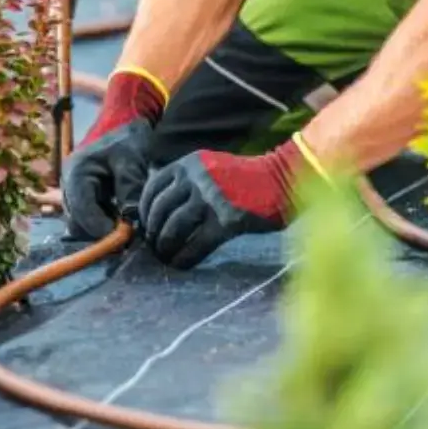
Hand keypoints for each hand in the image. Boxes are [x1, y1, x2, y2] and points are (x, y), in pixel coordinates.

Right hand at [62, 69, 166, 239]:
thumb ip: (129, 189)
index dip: (100, 229)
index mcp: (76, 173)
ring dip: (102, 229)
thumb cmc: (127, 137)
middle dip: (100, 233)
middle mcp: (69, 184)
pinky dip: (104, 222)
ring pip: (82, 223)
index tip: (124, 239)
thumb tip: (132, 221)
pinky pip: (89, 217)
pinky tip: (122, 219)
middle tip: (129, 237)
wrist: (125, 121)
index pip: (82, 211)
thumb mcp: (131, 161)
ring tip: (127, 228)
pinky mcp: (83, 195)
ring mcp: (74, 191)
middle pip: (77, 222)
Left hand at [138, 136, 310, 268]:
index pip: (152, 188)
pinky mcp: (226, 221)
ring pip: (174, 228)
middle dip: (154, 233)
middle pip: (160, 210)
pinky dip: (185, 257)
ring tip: (167, 257)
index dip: (144, 211)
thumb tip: (158, 208)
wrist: (283, 179)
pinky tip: (183, 265)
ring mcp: (210, 199)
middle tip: (155, 246)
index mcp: (188, 164)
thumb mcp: (210, 168)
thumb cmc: (246, 178)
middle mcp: (195, 178)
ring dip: (166, 247)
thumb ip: (186, 182)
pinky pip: (196, 244)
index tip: (146, 226)